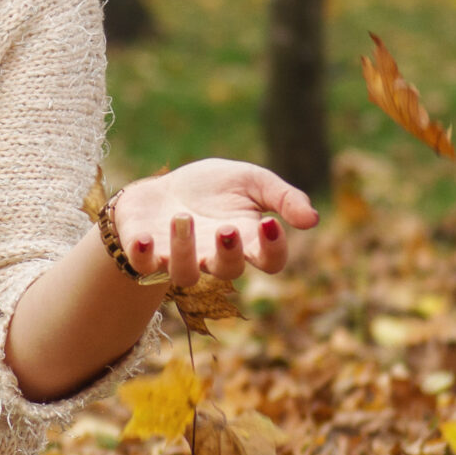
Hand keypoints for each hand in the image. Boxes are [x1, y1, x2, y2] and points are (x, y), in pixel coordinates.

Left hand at [107, 159, 319, 290]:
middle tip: (226, 228)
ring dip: (184, 249)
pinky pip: (143, 267)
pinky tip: (144, 239)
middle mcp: (214, 256)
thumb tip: (312, 219)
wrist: (164, 188)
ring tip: (183, 217)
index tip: (270, 223)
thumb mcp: (252, 180)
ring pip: (185, 273)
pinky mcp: (145, 253)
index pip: (269, 260)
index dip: (273, 249)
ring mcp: (179, 258)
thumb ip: (283, 197)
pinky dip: (143, 255)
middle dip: (228, 253)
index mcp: (246, 241)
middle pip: (227, 270)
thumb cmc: (213, 188)